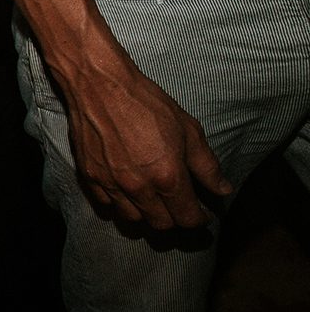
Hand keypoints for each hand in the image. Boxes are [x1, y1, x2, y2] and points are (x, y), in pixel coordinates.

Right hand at [54, 58, 229, 230]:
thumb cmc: (146, 103)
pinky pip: (106, 206)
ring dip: (146, 216)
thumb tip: (222, 189)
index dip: (200, 219)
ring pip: (132, 220)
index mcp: (168, 176)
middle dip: (175, 220)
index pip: (188, 218)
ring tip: (154, 203)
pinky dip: (119, 205)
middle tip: (180, 207)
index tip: (203, 213)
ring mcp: (111, 184)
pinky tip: (127, 192)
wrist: (99, 86)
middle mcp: (139, 187)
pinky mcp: (89, 177)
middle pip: (161, 225)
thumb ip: (207, 166)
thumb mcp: (188, 130)